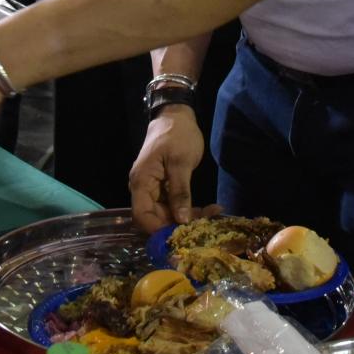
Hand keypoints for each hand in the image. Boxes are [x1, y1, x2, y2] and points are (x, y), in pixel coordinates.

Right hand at [129, 106, 203, 230]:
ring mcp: (155, 189)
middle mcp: (144, 189)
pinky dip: (190, 209)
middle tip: (204, 228)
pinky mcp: (166, 188)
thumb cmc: (176, 135)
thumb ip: (180, 191)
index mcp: (141, 182)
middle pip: (155, 218)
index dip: (157, 230)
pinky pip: (175, 205)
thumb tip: (181, 220)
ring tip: (212, 216)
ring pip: (167, 214)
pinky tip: (210, 209)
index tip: (180, 237)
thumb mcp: (180, 162)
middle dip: (178, 226)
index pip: (141, 216)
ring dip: (187, 219)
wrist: (176, 116)